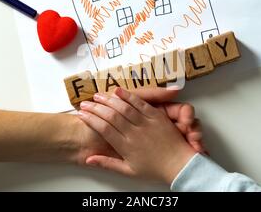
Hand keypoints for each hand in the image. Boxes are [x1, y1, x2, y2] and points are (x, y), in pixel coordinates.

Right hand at [77, 88, 197, 183]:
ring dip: (108, 100)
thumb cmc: (155, 169)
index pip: (103, 129)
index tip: (82, 115)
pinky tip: (118, 91)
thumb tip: (90, 159)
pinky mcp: (157, 117)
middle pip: (111, 116)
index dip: (90, 120)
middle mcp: (134, 134)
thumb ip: (108, 163)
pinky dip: (129, 96)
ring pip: (123, 108)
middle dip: (95, 108)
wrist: (179, 165)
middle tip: (85, 103)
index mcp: (126, 147)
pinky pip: (141, 103)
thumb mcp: (129, 170)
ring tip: (97, 95)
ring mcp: (146, 124)